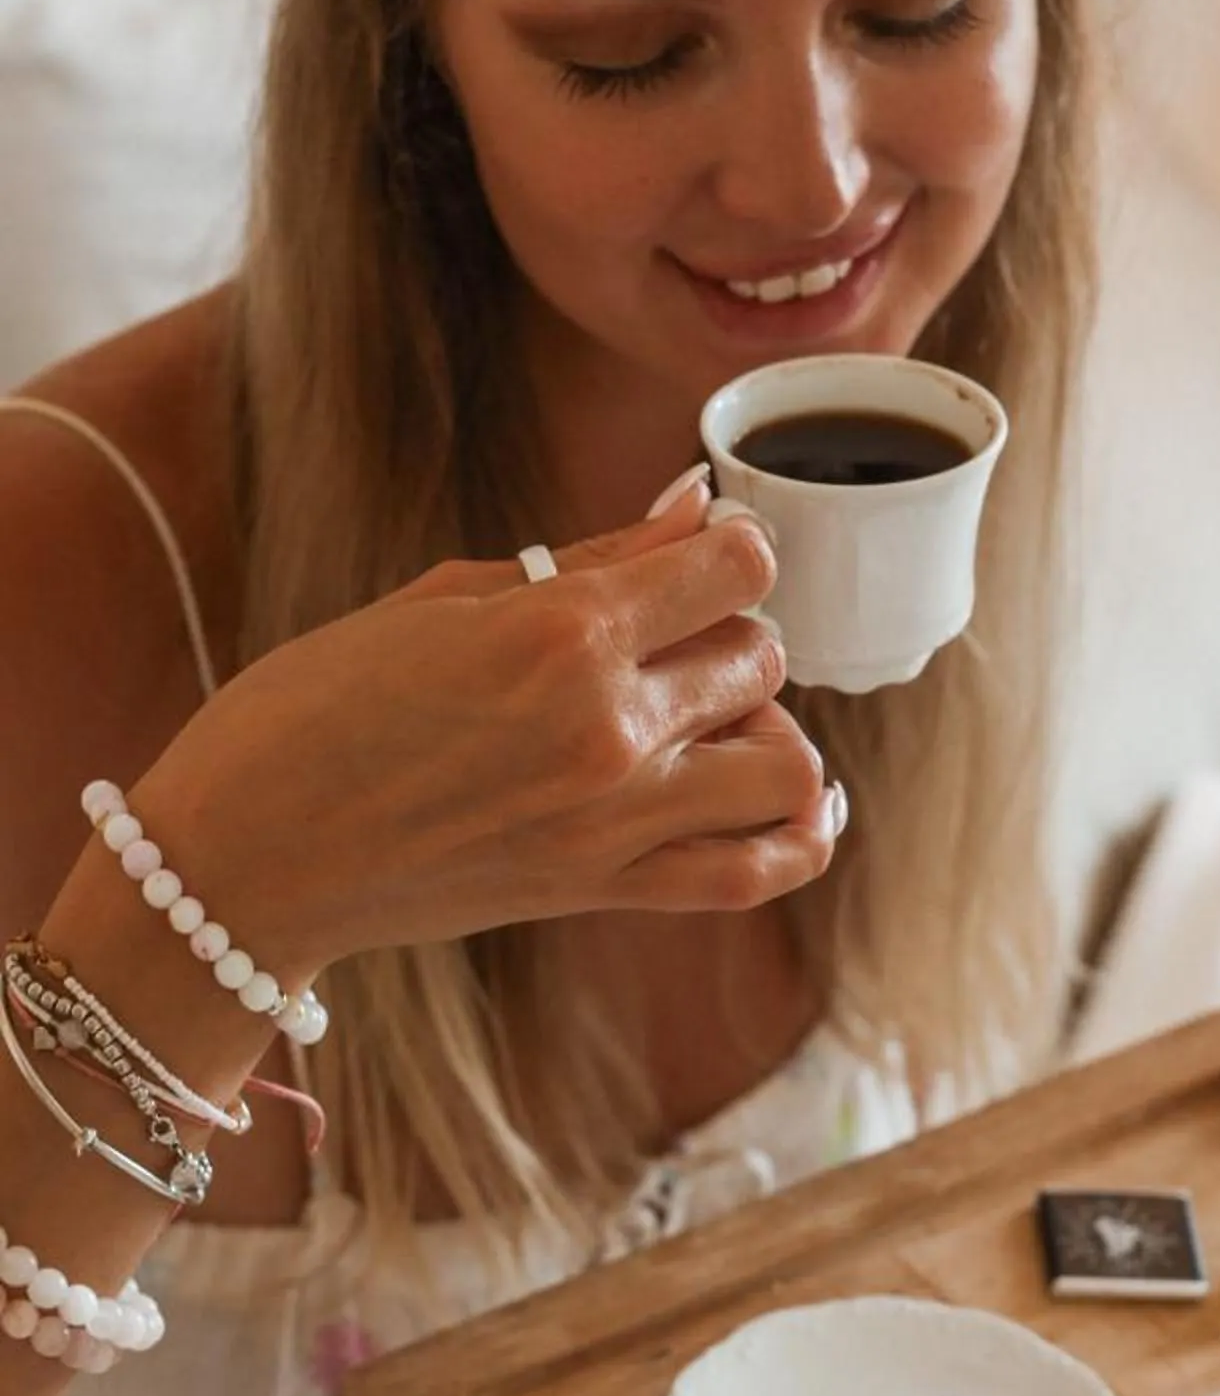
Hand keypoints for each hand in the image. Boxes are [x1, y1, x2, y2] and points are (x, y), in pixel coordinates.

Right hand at [132, 481, 837, 973]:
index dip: (732, 544)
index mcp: (562, 633)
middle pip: (763, 656)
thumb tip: (695, 502)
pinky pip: (754, 876)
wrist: (245, 859)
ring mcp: (614, 822)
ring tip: (707, 720)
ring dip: (767, 730)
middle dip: (727, 633)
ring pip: (789, 766)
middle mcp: (607, 728)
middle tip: (664, 637)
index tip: (701, 549)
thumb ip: (592, 557)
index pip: (738, 566)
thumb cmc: (313, 709)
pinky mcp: (603, 893)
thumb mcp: (443, 598)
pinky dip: (797, 839)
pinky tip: (795, 808)